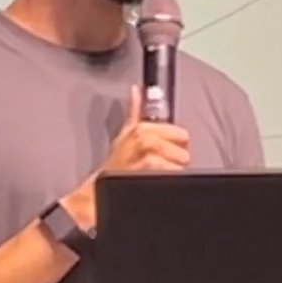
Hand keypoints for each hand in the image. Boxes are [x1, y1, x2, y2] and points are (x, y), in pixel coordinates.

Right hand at [63, 84, 189, 229]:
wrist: (99, 191)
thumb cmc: (114, 165)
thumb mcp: (123, 134)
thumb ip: (134, 111)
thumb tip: (136, 90)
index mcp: (142, 128)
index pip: (181, 135)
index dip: (178, 145)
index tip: (169, 150)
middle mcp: (145, 140)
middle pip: (182, 150)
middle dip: (177, 160)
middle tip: (163, 166)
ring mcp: (147, 158)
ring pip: (179, 164)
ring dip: (174, 172)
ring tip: (160, 175)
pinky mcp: (150, 174)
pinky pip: (172, 176)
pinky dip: (170, 180)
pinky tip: (159, 181)